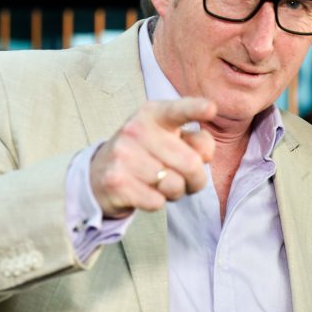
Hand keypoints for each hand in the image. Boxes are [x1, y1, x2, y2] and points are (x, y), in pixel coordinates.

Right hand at [90, 97, 216, 217]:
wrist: (99, 174)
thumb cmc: (148, 154)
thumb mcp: (171, 139)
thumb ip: (197, 141)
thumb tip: (205, 155)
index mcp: (154, 114)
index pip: (178, 111)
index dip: (196, 109)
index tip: (211, 108)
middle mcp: (136, 130)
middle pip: (191, 163)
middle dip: (196, 179)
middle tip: (184, 179)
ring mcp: (123, 155)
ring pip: (175, 186)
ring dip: (175, 192)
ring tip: (160, 184)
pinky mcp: (116, 181)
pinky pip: (157, 202)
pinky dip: (157, 202)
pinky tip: (144, 192)